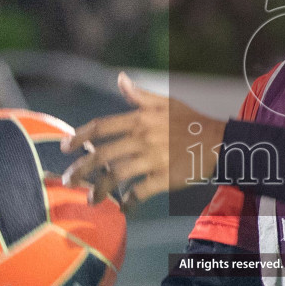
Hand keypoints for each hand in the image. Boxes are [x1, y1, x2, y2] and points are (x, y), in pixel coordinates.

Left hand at [60, 72, 225, 208]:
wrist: (219, 142)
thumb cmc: (190, 121)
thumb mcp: (166, 102)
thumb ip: (139, 94)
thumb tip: (121, 78)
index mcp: (140, 119)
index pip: (101, 127)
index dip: (80, 137)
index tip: (65, 146)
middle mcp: (143, 138)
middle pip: (103, 155)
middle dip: (82, 169)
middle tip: (68, 180)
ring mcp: (153, 159)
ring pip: (117, 175)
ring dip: (100, 189)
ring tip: (90, 199)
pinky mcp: (165, 178)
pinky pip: (140, 192)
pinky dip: (129, 202)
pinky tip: (123, 207)